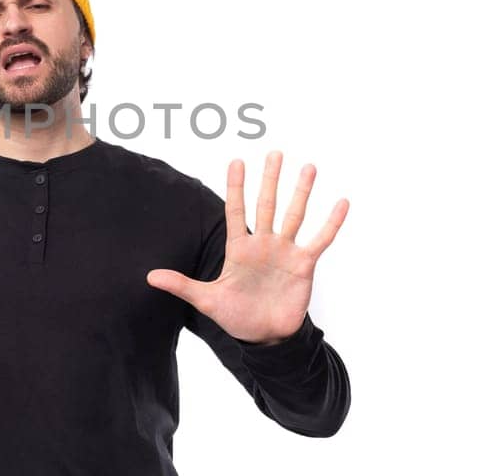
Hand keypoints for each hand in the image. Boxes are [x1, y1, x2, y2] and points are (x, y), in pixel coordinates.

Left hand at [146, 152, 348, 344]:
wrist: (265, 337)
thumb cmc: (236, 316)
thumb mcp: (207, 299)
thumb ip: (182, 285)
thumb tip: (149, 277)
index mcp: (239, 248)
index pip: (236, 210)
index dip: (236, 187)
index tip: (236, 161)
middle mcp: (263, 244)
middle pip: (267, 204)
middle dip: (270, 179)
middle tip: (274, 153)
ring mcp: (285, 251)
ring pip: (294, 215)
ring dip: (300, 192)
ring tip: (307, 167)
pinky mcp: (304, 264)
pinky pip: (320, 239)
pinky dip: (331, 222)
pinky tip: (341, 202)